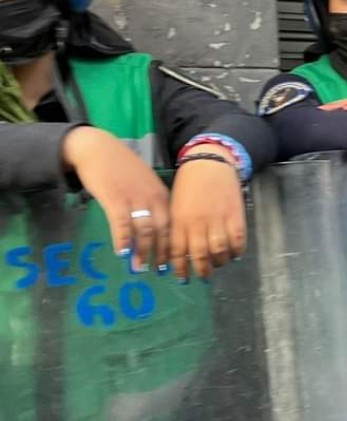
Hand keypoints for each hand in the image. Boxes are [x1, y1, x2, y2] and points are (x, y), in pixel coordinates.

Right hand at [62, 126, 170, 270]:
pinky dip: (123, 239)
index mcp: (162, 196)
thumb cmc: (121, 168)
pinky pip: (121, 223)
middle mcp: (153, 198)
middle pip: (163, 231)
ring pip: (144, 230)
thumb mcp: (144, 185)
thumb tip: (155, 230)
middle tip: (161, 271)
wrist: (98, 148)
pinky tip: (122, 253)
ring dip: (143, 251)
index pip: (174, 225)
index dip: (174, 246)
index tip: (174, 262)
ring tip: (140, 268)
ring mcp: (135, 198)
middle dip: (162, 253)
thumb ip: (151, 204)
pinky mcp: (115, 198)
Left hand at [169, 144, 245, 280]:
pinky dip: (237, 251)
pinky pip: (238, 240)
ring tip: (219, 264)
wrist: (210, 163)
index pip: (178, 252)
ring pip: (220, 251)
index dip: (180, 268)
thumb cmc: (188, 183)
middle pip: (200, 255)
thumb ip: (176, 227)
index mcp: (179, 220)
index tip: (182, 278)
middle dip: (202, 270)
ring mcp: (218, 219)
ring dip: (220, 262)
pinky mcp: (236, 215)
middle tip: (204, 276)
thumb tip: (178, 252)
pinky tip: (234, 254)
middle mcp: (198, 223)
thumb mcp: (175, 205)